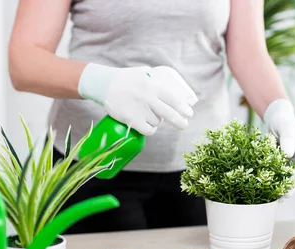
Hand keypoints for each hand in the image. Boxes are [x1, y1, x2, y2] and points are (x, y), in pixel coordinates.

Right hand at [78, 63, 197, 135]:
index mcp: (153, 85)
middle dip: (179, 122)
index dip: (183, 108)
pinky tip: (147, 125)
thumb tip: (180, 93)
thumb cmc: (128, 79)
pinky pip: (148, 130)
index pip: (174, 99)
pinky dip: (150, 129)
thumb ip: (160, 81)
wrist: (105, 84)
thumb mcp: (145, 74)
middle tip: (183, 125)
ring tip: (149, 114)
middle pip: (170, 114)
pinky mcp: (131, 119)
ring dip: (157, 121)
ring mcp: (139, 109)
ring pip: (157, 122)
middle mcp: (148, 97)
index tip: (189, 113)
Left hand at [263, 99, 294, 191]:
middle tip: (281, 199)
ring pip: (287, 175)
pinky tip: (266, 188)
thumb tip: (289, 154)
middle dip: (289, 188)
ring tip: (273, 199)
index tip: (288, 190)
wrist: (277, 116)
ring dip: (282, 186)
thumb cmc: (282, 119)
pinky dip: (274, 180)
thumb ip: (287, 138)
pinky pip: (279, 172)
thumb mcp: (284, 126)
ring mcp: (290, 159)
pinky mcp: (281, 160)